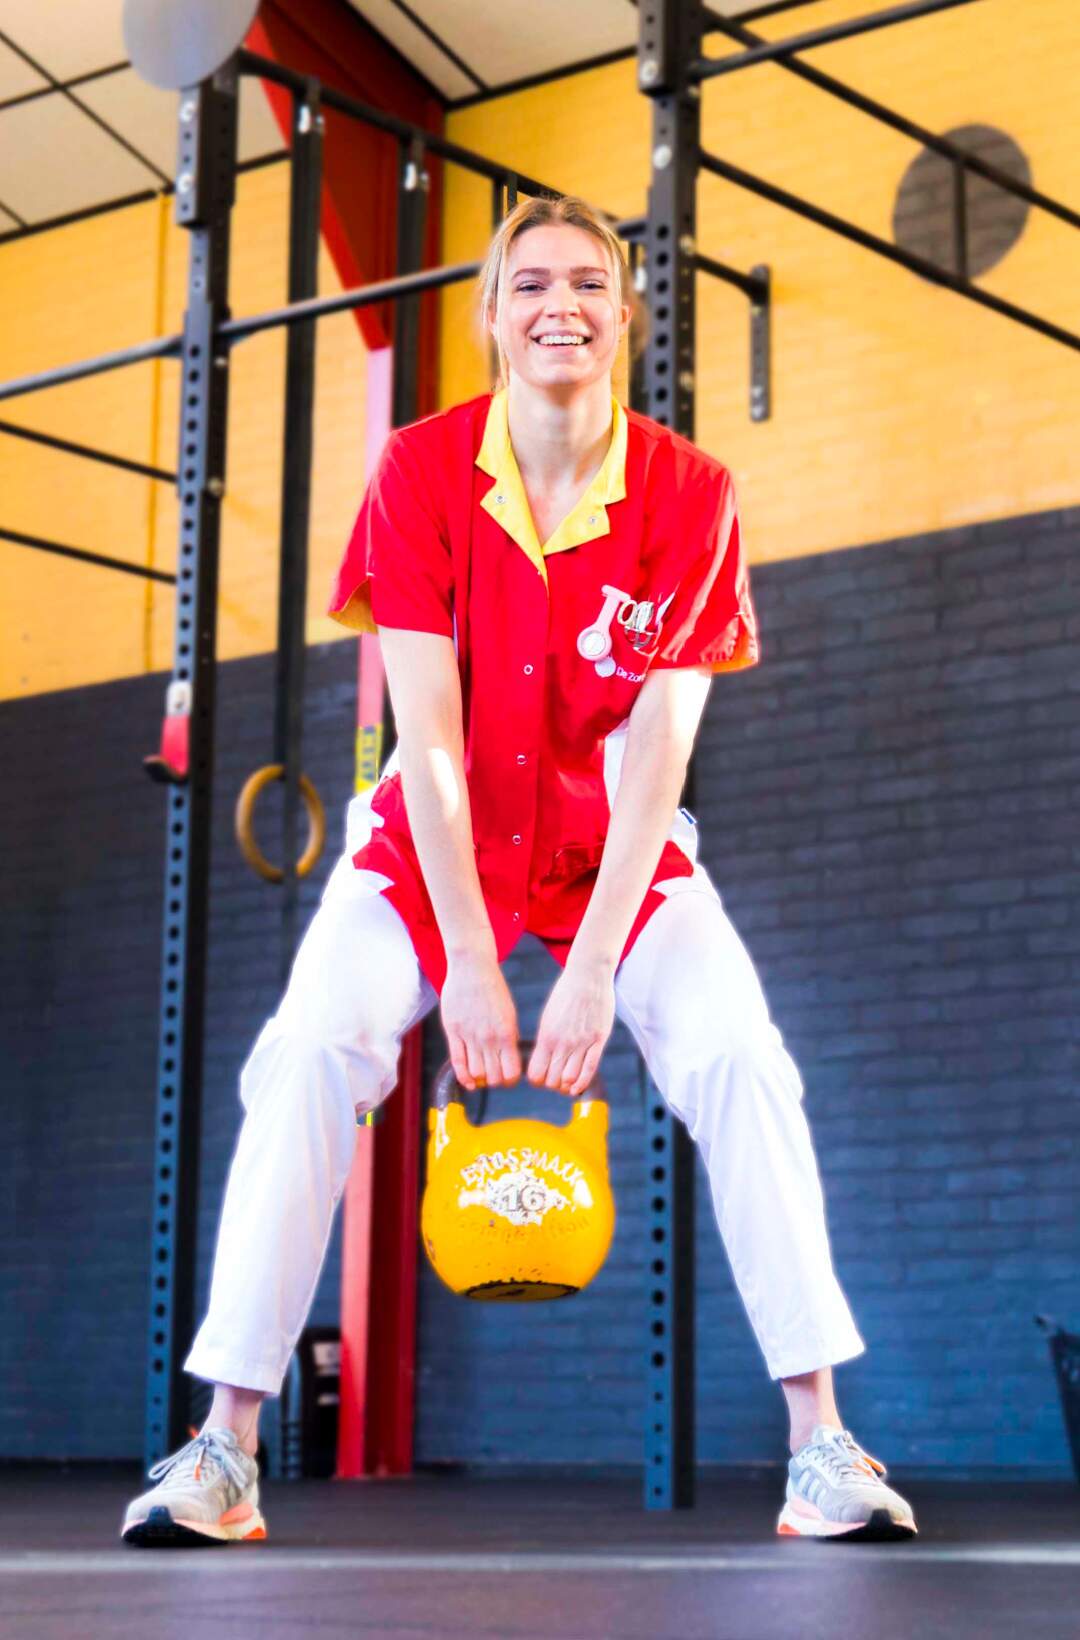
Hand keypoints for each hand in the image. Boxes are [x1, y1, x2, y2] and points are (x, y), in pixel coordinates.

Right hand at [441, 951, 520, 1090]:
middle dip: (495, 1081)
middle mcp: (489, 1038)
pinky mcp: (453, 1032)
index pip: (512, 1072)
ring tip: (480, 1074)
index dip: (510, 1080)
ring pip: (476, 1074)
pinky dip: (463, 1077)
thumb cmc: (493, 988)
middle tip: (493, 1075)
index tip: (508, 1077)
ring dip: (479, 1079)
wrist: (472, 968)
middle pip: (494, 1077)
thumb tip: (510, 1056)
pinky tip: (467, 1082)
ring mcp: (470, 1036)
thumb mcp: (509, 1012)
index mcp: (507, 1033)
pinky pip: (458, 1062)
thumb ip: (509, 1036)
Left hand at [527, 957, 614, 1096]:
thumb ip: (546, 1040)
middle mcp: (562, 1042)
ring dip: (567, 1085)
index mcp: (546, 1036)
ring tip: (567, 1083)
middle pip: (552, 1080)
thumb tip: (542, 1059)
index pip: (535, 1073)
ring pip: (570, 1078)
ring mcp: (581, 1042)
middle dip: (553, 1084)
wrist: (587, 976)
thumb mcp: (549, 1017)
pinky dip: (582, 1083)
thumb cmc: (566, 994)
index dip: (537, 1080)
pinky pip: (590, 1069)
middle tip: (556, 1080)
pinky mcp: (598, 1040)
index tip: (541, 1077)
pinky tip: (578, 1088)